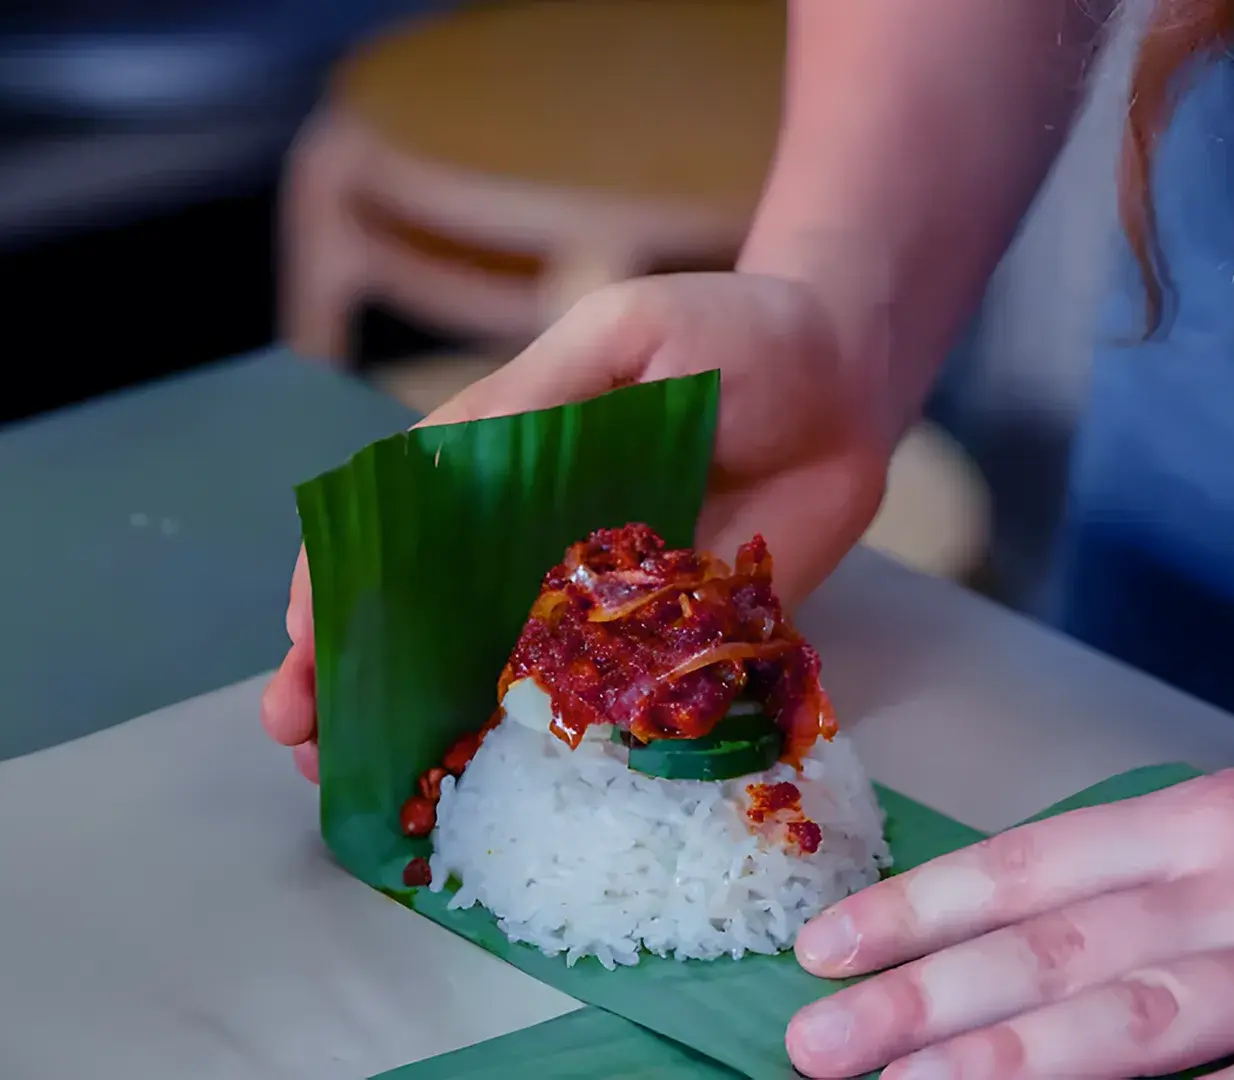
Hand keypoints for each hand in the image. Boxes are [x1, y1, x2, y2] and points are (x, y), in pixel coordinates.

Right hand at [262, 272, 892, 781]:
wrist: (848, 384)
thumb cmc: (731, 333)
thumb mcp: (622, 336)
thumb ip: (538, 399)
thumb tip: (436, 467)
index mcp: (504, 464)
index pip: (397, 531)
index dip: (339, 585)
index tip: (303, 642)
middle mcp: (539, 542)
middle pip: (432, 618)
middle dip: (362, 678)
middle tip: (305, 742)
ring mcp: (604, 600)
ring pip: (506, 674)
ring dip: (436, 730)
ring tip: (376, 787)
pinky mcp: (675, 641)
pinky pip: (613, 704)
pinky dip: (564, 749)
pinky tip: (506, 791)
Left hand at [786, 660, 1233, 1078]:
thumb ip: (1176, 857)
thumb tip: (1054, 906)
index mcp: (1219, 813)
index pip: (1033, 863)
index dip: (919, 910)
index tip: (828, 949)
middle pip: (1056, 948)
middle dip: (923, 1002)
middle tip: (815, 1044)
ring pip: (1135, 1020)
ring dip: (1006, 1064)